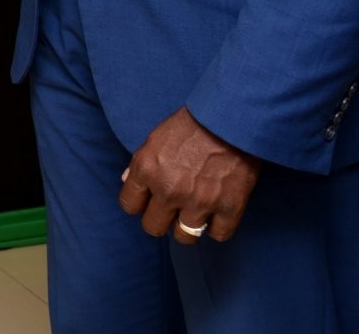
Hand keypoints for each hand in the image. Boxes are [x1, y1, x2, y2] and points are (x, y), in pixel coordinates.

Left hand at [119, 107, 260, 243]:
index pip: (129, 205)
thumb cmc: (191, 125)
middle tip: (171, 209)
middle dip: (160, 219)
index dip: (139, 204)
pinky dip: (217, 227)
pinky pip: (218, 235)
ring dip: (187, 227)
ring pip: (184, 237)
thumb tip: (128, 182)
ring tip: (194, 213)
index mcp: (147, 170)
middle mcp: (168, 190)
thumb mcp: (155, 138)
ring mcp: (199, 202)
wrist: (230, 120)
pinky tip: (217, 214)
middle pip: (153, 227)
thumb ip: (140, 163)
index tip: (149, 200)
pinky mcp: (229, 208)